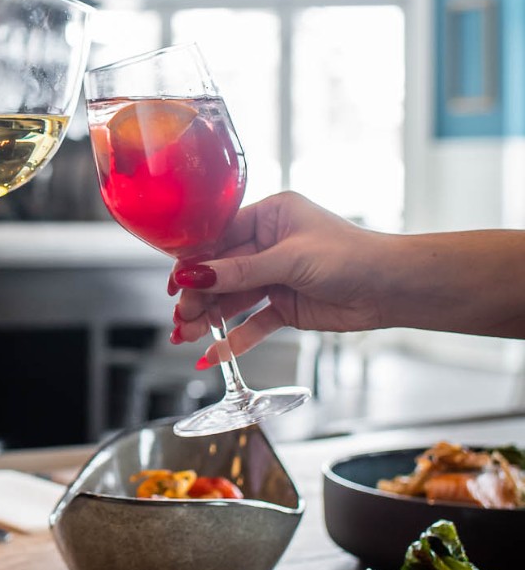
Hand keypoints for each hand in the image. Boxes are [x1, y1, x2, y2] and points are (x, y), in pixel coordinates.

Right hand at [169, 192, 389, 362]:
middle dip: (199, 296)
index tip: (176, 282)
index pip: (219, 237)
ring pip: (233, 298)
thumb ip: (240, 271)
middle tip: (180, 317)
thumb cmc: (352, 257)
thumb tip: (195, 274)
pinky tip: (215, 352)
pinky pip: (253, 322)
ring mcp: (276, 276)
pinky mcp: (285, 306)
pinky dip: (235, 339)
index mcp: (270, 216)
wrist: (393, 288)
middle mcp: (269, 244)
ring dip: (210, 318)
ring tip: (185, 336)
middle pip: (221, 271)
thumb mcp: (290, 259)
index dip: (195, 260)